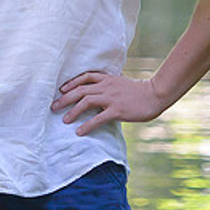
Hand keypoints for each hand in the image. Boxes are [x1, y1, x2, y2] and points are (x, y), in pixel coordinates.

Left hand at [52, 70, 166, 135]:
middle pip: (80, 90)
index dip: (71, 83)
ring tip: (64, 120)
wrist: (155, 94)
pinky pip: (98, 118)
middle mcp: (106, 87)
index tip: (61, 89)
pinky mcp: (117, 110)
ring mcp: (111, 98)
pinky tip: (79, 132)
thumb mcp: (120, 83)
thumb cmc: (138, 91)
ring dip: (73, 111)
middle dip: (65, 98)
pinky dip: (87, 125)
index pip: (84, 77)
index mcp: (107, 79)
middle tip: (54, 107)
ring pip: (86, 102)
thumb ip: (108, 85)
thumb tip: (96, 92)